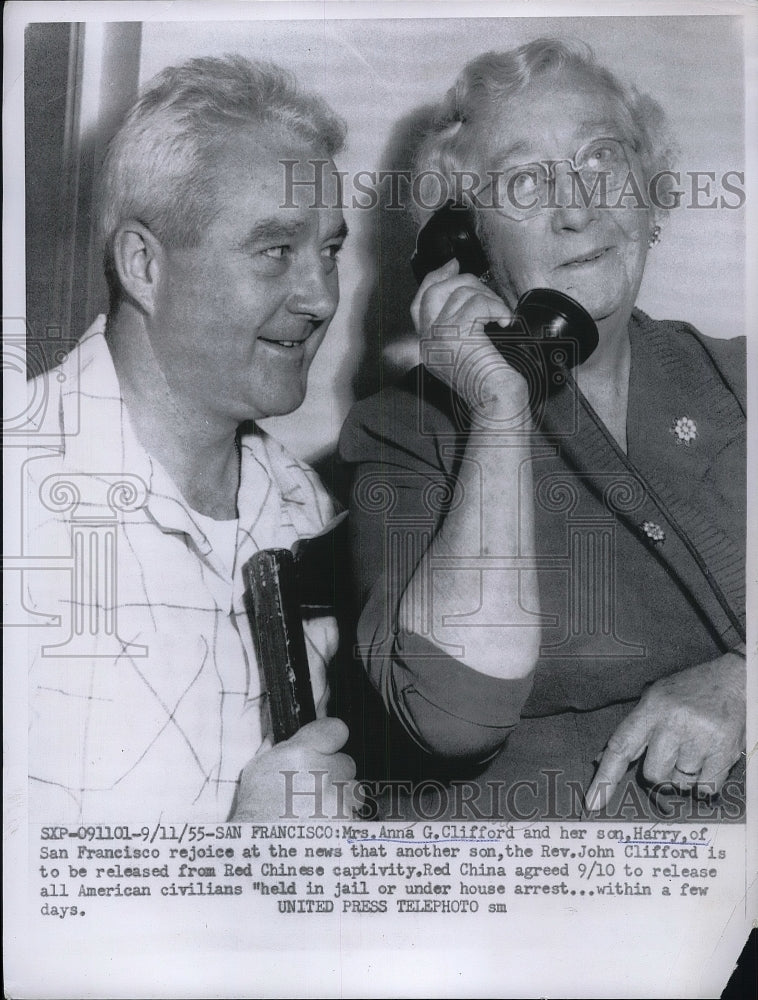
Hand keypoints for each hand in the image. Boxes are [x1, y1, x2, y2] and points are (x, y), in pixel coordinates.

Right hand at [231, 718, 355, 820]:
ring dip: (340, 798)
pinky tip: (320, 829)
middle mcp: (323, 772)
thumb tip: (296, 732)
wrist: (260, 854)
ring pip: (353, 790)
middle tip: (313, 789)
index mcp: (300, 753)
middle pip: (346, 762)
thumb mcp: (258, 770)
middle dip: (334, 774)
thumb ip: (281, 747)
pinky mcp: (347, 823)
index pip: (336, 728)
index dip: (332, 738)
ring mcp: (338, 799)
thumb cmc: (255, 812)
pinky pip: (353, 815)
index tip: (326, 747)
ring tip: (315, 813)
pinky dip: (342, 821)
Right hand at [411, 258, 524, 414]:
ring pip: (460, 292)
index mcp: (428, 347)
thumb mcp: (468, 353)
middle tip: (489, 292)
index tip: (452, 265)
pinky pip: (476, 303)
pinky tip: (506, 321)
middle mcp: (427, 342)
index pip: (420, 302)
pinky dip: (496, 307)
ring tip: (501, 315)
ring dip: (488, 297)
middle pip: (435, 290)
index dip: (434, 278)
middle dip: (465, 282)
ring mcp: (438, 337)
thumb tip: (468, 293)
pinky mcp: (455, 334)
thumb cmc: (492, 382)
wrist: (497, 401)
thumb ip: (459, 329)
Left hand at [585, 652, 745, 811]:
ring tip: (695, 750)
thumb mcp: (655, 698)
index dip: (605, 778)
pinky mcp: (725, 753)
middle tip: (673, 754)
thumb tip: (600, 760)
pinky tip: (708, 761)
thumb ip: (632, 729)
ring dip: (684, 777)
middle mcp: (674, 723)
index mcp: (652, 708)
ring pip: (680, 784)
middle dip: (661, 772)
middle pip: (653, 775)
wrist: (734, 680)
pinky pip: (705, 788)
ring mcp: (700, 739)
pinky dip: (704, 784)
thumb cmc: (689, 691)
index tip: (592, 804)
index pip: (621, 746)